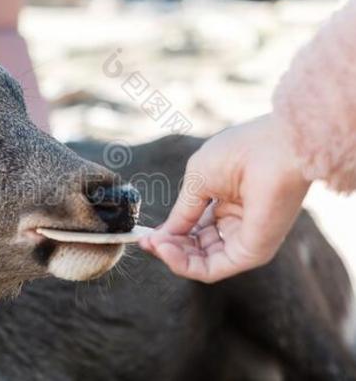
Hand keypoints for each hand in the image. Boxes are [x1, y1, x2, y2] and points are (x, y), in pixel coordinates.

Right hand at [139, 114, 310, 282]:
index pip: (193, 228)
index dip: (168, 233)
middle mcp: (236, 225)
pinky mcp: (251, 253)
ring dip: (172, 256)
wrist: (275, 150)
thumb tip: (160, 236)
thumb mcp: (197, 181)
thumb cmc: (239, 153)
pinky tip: (166, 249)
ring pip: (200, 262)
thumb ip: (181, 213)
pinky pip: (211, 270)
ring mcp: (244, 241)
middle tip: (147, 242)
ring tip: (156, 244)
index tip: (145, 235)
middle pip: (195, 248)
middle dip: (168, 246)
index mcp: (226, 203)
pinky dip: (184, 265)